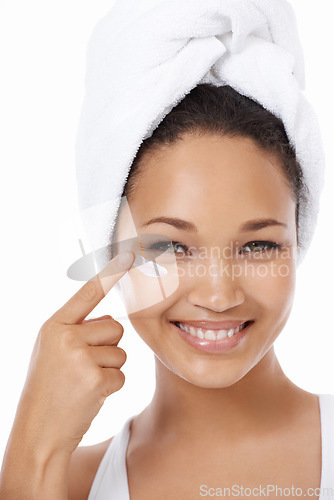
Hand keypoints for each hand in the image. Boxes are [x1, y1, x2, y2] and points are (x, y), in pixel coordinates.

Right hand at [16, 250, 133, 455]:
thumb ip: (76, 331)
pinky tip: (89, 396)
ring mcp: (80, 358)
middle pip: (115, 327)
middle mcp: (66, 337)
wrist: (38, 432)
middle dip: (108, 346)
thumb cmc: (47, 389)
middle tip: (84, 367)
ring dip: (109, 368)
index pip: (87, 294)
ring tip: (83, 382)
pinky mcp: (96, 380)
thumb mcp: (51, 352)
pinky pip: (121, 374)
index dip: (109, 273)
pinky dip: (111, 387)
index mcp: (54, 326)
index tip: (127, 255)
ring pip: (120, 352)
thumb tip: (112, 321)